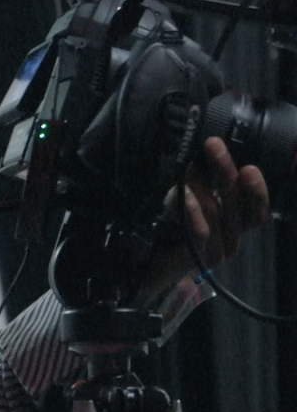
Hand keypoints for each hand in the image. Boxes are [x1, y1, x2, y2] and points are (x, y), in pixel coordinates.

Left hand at [144, 136, 268, 294]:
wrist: (153, 266)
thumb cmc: (177, 230)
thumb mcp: (193, 204)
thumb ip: (204, 185)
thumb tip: (202, 154)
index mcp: (237, 228)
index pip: (257, 211)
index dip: (258, 190)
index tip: (250, 166)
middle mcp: (232, 241)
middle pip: (237, 205)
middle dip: (226, 171)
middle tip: (214, 145)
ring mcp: (216, 252)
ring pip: (216, 213)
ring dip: (202, 186)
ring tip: (190, 167)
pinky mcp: (196, 257)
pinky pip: (200, 231)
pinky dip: (194, 211)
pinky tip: (186, 195)